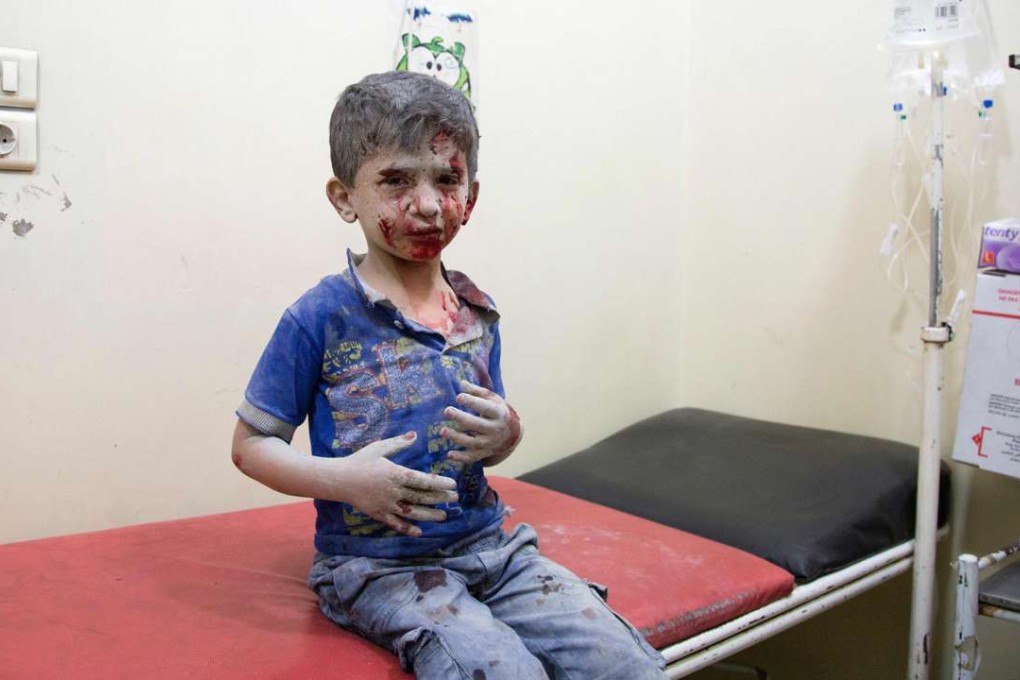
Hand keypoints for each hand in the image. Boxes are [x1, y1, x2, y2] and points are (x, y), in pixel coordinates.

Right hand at [340, 432, 458, 536]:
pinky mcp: (378, 514)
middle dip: (440, 499)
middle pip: (422, 497)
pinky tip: (420, 532)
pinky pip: (395, 524)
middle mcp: (393, 491)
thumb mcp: (379, 448)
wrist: (338, 479)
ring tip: (443, 516)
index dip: (440, 484)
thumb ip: (399, 443)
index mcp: (395, 474)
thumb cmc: (360, 461)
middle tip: (455, 499)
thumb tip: (415, 434)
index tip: (453, 485)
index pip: (423, 480)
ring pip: (412, 513)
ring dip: (430, 516)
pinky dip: (408, 529)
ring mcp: (386, 505)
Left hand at [441, 381, 522, 465]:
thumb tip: (462, 383)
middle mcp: (495, 429)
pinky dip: (461, 458)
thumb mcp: (493, 399)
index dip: (473, 402)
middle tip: (447, 410)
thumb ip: (477, 392)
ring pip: (473, 442)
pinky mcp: (484, 453)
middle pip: (478, 425)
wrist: (513, 434)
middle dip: (462, 418)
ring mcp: (490, 443)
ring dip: (457, 437)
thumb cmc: (498, 412)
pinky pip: (472, 457)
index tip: (459, 397)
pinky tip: (449, 455)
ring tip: (442, 431)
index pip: (485, 408)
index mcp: (499, 414)